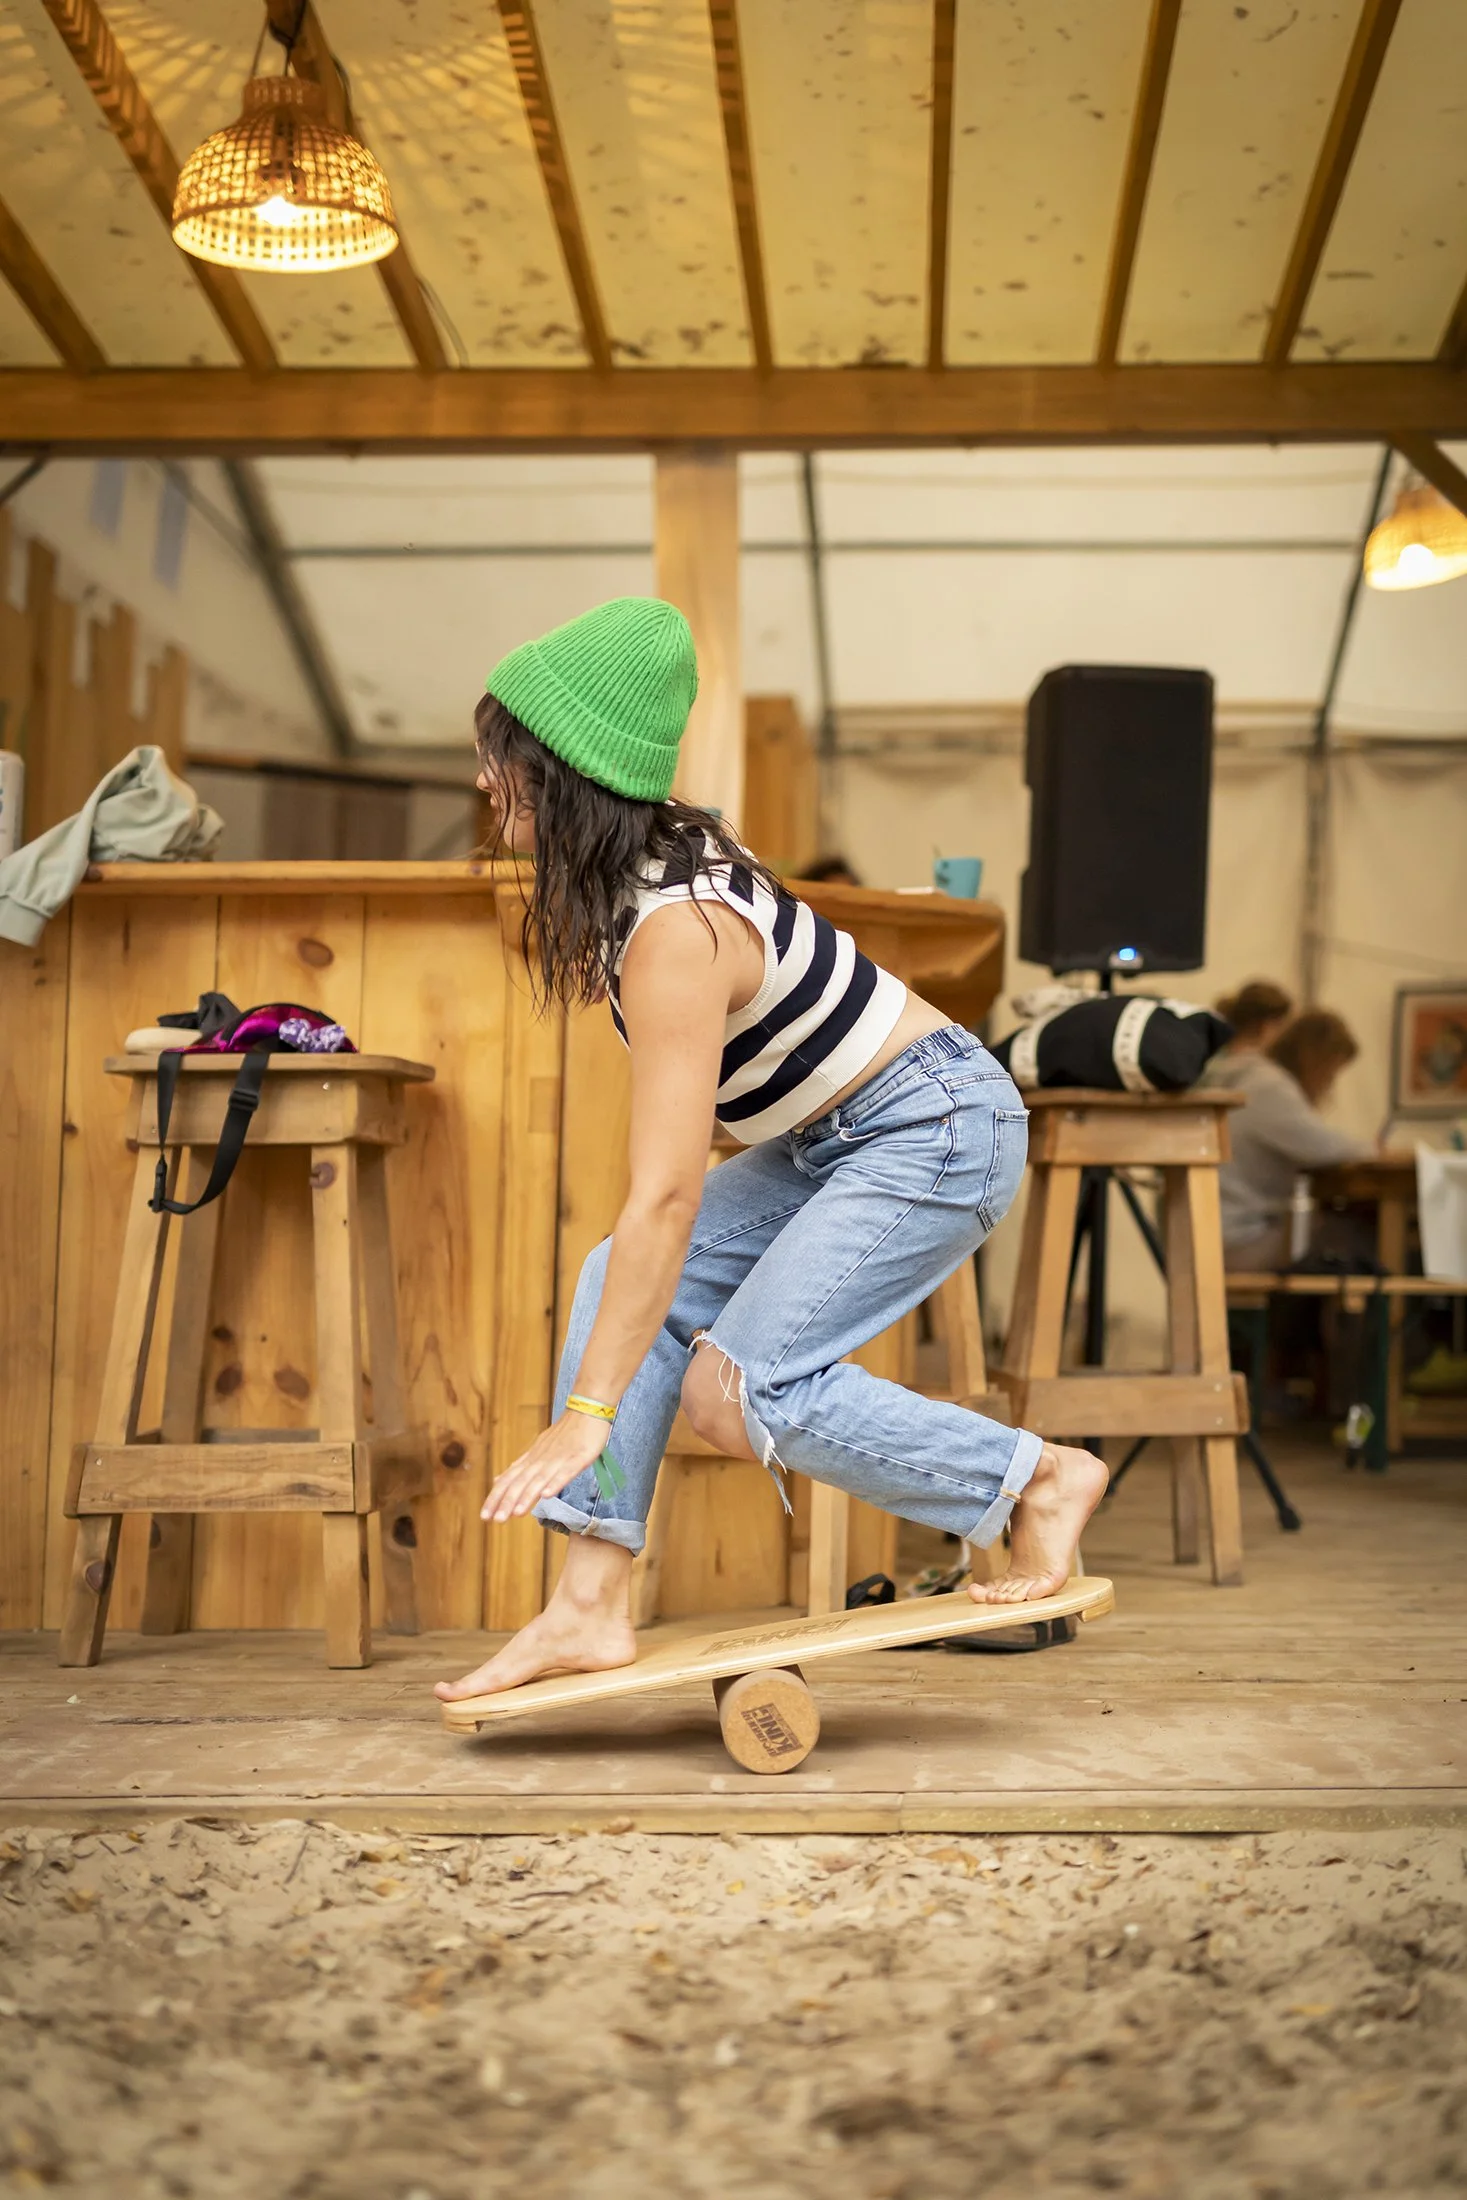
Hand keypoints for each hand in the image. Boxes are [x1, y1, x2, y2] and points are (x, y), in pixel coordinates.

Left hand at [481, 1412, 612, 1524]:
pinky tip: (547, 1495)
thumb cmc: (564, 1433)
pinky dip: (556, 1483)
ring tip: (516, 1513)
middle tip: (495, 1520)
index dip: (496, 1497)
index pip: (509, 1480)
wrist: (586, 1411)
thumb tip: (498, 1480)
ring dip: (527, 1496)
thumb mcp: (537, 1450)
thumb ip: (519, 1467)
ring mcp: (559, 1459)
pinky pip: (566, 1472)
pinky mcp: (578, 1458)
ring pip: (540, 1479)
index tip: (484, 1516)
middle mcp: (541, 1460)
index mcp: (531, 1460)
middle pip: (521, 1482)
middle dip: (507, 1501)